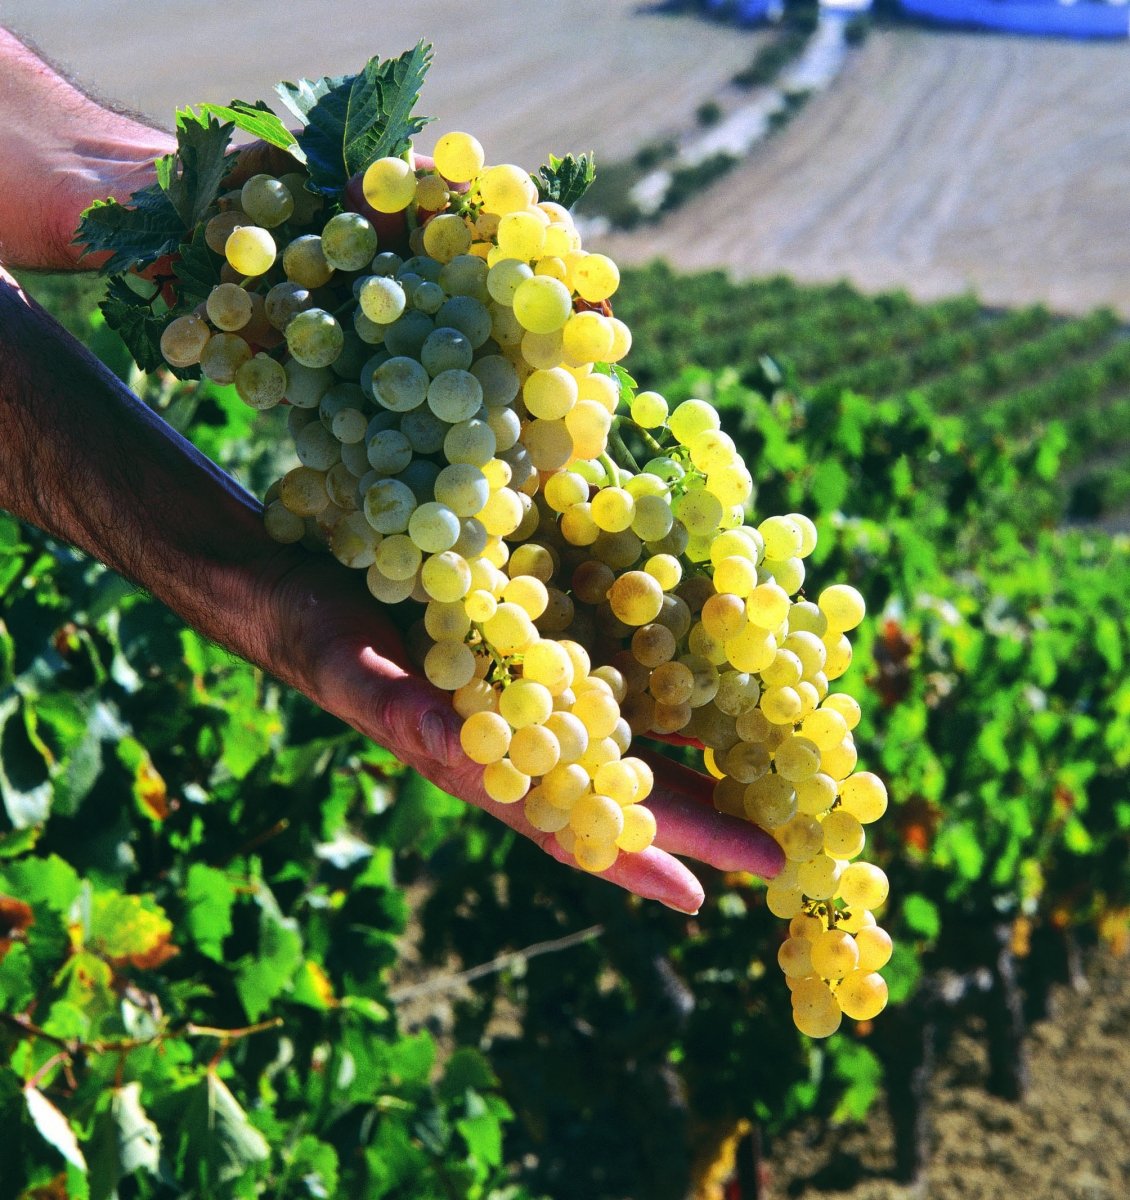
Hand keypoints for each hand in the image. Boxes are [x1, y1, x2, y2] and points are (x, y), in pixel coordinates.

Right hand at [264, 554, 784, 914]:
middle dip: (697, 823)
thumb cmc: (320, 637)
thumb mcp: (353, 670)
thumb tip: (454, 741)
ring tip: (767, 782)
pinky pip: (610, 674)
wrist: (307, 585)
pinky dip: (658, 687)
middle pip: (619, 790)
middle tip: (779, 849)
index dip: (632, 861)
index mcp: (480, 765)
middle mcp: (520, 741)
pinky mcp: (536, 647)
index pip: (567, 825)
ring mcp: (533, 696)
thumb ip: (402, 710)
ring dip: (690, 764)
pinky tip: (706, 686)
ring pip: (625, 741)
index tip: (699, 896)